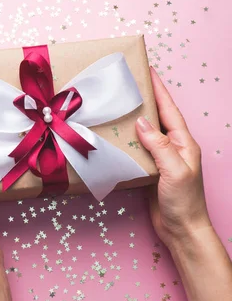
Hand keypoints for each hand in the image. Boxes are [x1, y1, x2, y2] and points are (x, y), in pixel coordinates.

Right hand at [135, 67, 211, 248]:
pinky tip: (115, 136)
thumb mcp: (175, 170)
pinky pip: (136, 149)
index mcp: (183, 143)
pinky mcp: (149, 170)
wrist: (181, 229)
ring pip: (145, 132)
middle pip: (157, 116)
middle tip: (128, 84)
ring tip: (117, 105)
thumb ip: (159, 145)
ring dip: (133, 118)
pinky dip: (126, 139)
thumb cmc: (184, 201)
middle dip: (145, 98)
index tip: (147, 71)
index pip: (169, 109)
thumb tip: (141, 122)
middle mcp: (172, 147)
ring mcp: (161, 159)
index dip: (159, 89)